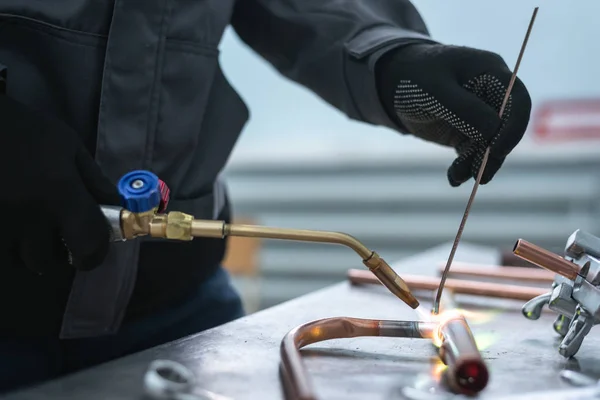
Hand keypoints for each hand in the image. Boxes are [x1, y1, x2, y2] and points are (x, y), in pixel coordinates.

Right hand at [0, 94, 118, 272]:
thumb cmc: (26, 130)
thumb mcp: (69, 147)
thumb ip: (95, 181)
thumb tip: (117, 210)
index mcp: (60, 193)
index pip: (88, 243)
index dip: (94, 254)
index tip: (90, 252)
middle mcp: (30, 214)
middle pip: (47, 261)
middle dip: (56, 254)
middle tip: (57, 237)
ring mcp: (0, 223)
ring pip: (19, 260)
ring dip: (29, 252)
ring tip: (32, 228)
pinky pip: (2, 250)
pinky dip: (9, 244)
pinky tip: (12, 222)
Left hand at [376, 43, 531, 186]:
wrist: (393, 82)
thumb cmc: (415, 76)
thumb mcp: (435, 89)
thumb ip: (464, 107)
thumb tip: (494, 129)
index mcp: (492, 73)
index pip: (517, 101)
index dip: (513, 127)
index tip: (498, 150)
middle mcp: (492, 95)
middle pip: (505, 128)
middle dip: (493, 153)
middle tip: (479, 175)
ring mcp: (480, 115)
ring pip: (489, 145)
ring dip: (477, 164)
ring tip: (457, 177)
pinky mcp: (466, 132)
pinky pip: (473, 153)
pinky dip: (465, 167)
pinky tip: (454, 178)